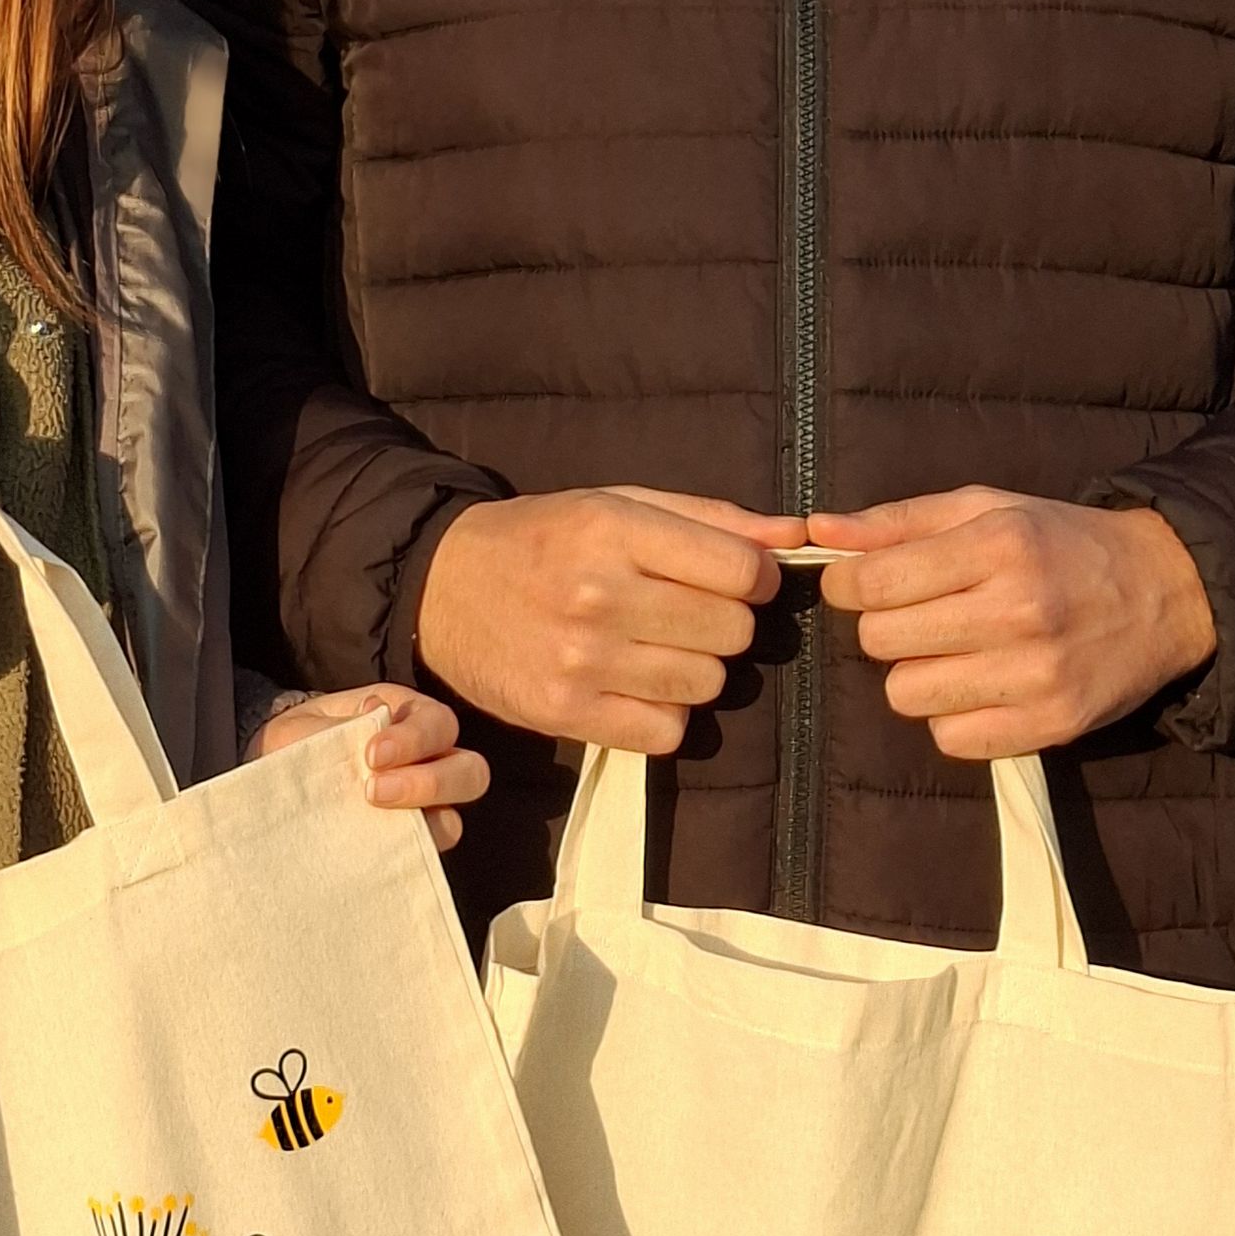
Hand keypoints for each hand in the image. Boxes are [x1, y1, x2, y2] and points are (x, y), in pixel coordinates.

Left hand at [251, 686, 489, 851]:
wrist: (270, 780)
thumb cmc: (297, 743)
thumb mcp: (311, 726)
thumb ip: (344, 725)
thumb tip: (376, 717)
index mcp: (407, 717)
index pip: (439, 725)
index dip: (415, 740)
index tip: (371, 755)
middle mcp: (426, 761)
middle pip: (469, 771)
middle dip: (429, 783)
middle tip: (375, 791)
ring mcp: (419, 807)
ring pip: (453, 819)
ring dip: (422, 822)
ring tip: (374, 818)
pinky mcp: (403, 844)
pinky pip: (422, 856)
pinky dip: (404, 853)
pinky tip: (372, 848)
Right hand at [416, 488, 798, 755]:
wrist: (439, 590)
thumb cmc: (540, 540)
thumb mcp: (615, 503)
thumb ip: (709, 518)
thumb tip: (795, 536)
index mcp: (614, 529)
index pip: (741, 571)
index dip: (755, 578)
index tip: (735, 580)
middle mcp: (598, 594)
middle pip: (731, 631)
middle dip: (723, 622)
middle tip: (686, 613)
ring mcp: (581, 660)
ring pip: (706, 684)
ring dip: (696, 669)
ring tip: (657, 648)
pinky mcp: (566, 714)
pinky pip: (667, 731)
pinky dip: (665, 713)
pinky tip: (636, 685)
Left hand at [809, 489, 1214, 759]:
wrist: (1168, 591)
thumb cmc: (1063, 543)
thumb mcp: (987, 509)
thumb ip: (897, 521)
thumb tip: (818, 532)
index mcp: (999, 546)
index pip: (874, 583)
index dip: (849, 584)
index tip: (861, 584)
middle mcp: (1019, 611)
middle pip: (882, 642)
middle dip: (885, 627)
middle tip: (921, 614)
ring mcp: (1037, 675)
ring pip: (907, 696)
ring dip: (917, 675)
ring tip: (954, 651)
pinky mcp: (1052, 724)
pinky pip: (952, 739)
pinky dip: (954, 717)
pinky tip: (982, 686)